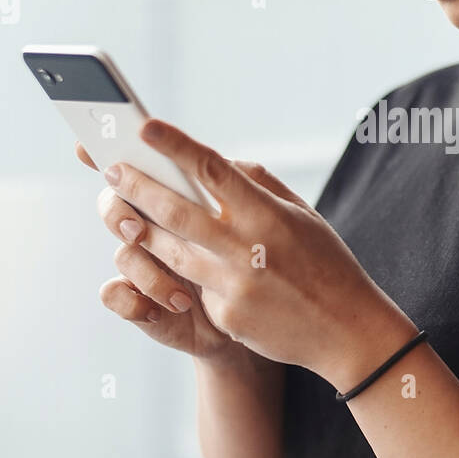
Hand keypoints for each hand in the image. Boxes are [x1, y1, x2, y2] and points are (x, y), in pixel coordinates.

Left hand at [95, 118, 409, 378]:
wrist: (346, 330)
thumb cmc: (326, 264)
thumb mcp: (304, 215)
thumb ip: (261, 186)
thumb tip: (221, 163)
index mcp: (268, 213)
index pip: (212, 169)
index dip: (175, 146)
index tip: (144, 127)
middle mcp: (248, 246)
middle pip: (176, 210)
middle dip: (137, 187)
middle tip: (112, 169)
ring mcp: (234, 284)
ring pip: (171, 252)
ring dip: (142, 231)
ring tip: (123, 215)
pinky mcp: (227, 316)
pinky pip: (194, 288)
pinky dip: (184, 276)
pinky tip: (176, 270)